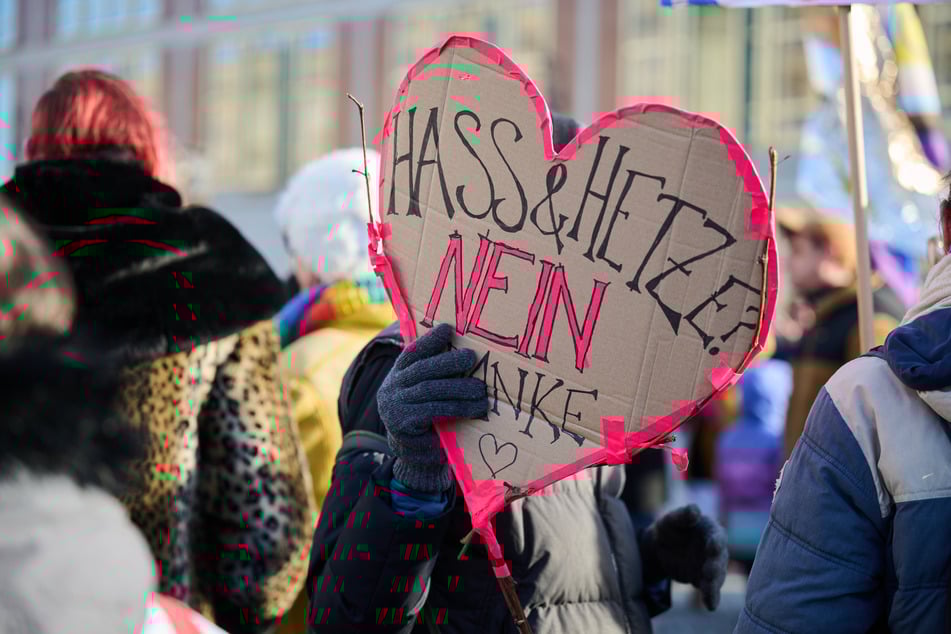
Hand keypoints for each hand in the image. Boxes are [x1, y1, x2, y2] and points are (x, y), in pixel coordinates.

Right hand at [377, 323, 486, 492]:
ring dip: (459, 388)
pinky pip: (433, 412)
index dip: (429, 340)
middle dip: (448, 362)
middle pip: (422, 369)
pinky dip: (456, 409)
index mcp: (397, 375)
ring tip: (481, 390)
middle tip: (472, 358)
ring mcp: (394, 406)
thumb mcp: (424, 391)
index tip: (448, 329)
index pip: (412, 352)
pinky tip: (474, 409)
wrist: (411, 453)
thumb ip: (434, 373)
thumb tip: (462, 347)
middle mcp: (392, 387)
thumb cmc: (424, 416)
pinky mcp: (402, 425)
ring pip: (430, 390)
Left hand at [639, 504, 728, 610]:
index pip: (717, 536)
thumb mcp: (672, 519)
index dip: (715, 541)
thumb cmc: (671, 527)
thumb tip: (695, 510)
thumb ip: (684, 515)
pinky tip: (710, 606)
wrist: (661, 546)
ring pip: (716, 576)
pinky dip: (710, 597)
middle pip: (719, 559)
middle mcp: (716, 549)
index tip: (713, 545)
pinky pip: (709, 589)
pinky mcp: (703, 579)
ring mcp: (711, 565)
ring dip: (713, 584)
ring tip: (709, 595)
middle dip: (715, 566)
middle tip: (709, 572)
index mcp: (711, 530)